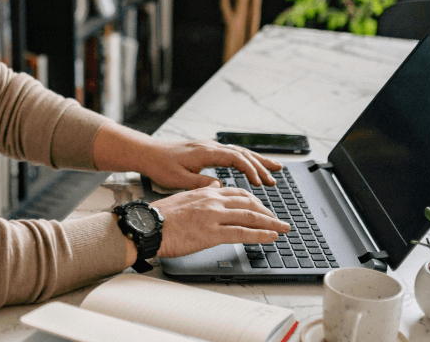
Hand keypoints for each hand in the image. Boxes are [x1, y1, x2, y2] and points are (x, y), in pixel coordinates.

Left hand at [140, 139, 282, 189]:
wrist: (148, 153)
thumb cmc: (161, 166)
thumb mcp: (178, 179)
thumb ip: (200, 183)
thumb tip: (220, 187)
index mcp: (205, 152)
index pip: (235, 158)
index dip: (250, 170)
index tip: (259, 183)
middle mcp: (210, 146)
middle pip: (242, 153)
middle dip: (261, 165)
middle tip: (274, 179)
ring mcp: (209, 147)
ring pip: (239, 151)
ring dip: (256, 161)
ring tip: (273, 171)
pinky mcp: (207, 150)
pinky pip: (231, 153)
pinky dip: (245, 160)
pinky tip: (251, 168)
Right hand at [151, 183, 290, 258]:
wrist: (146, 226)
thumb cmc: (159, 217)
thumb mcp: (182, 199)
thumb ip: (200, 198)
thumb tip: (212, 196)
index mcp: (205, 192)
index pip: (238, 193)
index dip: (254, 202)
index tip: (263, 209)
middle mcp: (213, 200)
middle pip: (249, 203)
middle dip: (267, 212)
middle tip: (278, 220)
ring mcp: (213, 216)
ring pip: (250, 217)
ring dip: (271, 223)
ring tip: (283, 229)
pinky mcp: (212, 233)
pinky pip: (243, 233)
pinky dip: (261, 234)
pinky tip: (272, 237)